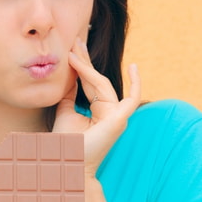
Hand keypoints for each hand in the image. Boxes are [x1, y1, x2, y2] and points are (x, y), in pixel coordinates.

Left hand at [53, 37, 141, 176]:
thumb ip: (70, 93)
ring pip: (104, 85)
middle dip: (85, 61)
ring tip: (73, 53)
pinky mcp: (120, 119)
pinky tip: (134, 67)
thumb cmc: (66, 142)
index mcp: (99, 112)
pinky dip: (136, 84)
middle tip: (75, 41)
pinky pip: (132, 99)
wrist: (67, 161)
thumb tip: (71, 75)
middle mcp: (110, 112)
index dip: (81, 67)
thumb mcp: (65, 111)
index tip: (71, 50)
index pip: (90, 84)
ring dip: (87, 68)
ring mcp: (117, 116)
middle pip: (98, 81)